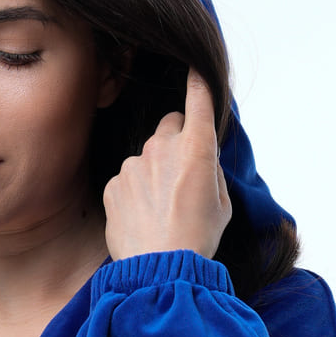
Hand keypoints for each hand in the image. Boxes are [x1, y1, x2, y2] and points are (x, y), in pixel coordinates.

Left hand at [102, 67, 231, 263]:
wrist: (160, 270)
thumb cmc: (198, 238)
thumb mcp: (221, 204)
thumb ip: (210, 172)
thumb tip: (200, 160)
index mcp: (196, 148)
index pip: (199, 99)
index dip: (199, 81)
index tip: (195, 66)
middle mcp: (162, 147)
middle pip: (170, 125)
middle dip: (178, 140)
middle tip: (183, 176)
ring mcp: (134, 164)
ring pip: (147, 157)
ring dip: (154, 173)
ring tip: (162, 210)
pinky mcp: (113, 184)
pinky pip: (128, 179)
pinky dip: (134, 193)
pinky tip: (143, 219)